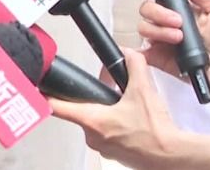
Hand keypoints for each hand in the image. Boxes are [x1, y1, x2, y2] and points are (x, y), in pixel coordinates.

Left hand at [49, 49, 184, 168]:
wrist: (171, 156)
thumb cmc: (155, 131)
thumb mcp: (143, 90)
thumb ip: (134, 65)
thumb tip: (130, 54)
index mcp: (93, 121)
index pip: (58, 108)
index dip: (47, 96)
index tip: (38, 90)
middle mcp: (93, 137)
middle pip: (80, 112)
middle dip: (91, 99)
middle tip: (104, 89)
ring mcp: (102, 148)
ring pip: (94, 123)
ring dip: (104, 111)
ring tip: (121, 103)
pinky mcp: (114, 153)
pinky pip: (106, 134)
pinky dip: (113, 123)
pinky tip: (129, 117)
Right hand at [137, 0, 209, 100]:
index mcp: (184, 8)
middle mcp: (170, 22)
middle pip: (147, 8)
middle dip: (159, 12)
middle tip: (177, 20)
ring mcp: (164, 39)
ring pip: (144, 27)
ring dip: (160, 30)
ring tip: (179, 38)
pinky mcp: (159, 57)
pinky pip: (142, 50)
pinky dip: (142, 48)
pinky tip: (158, 46)